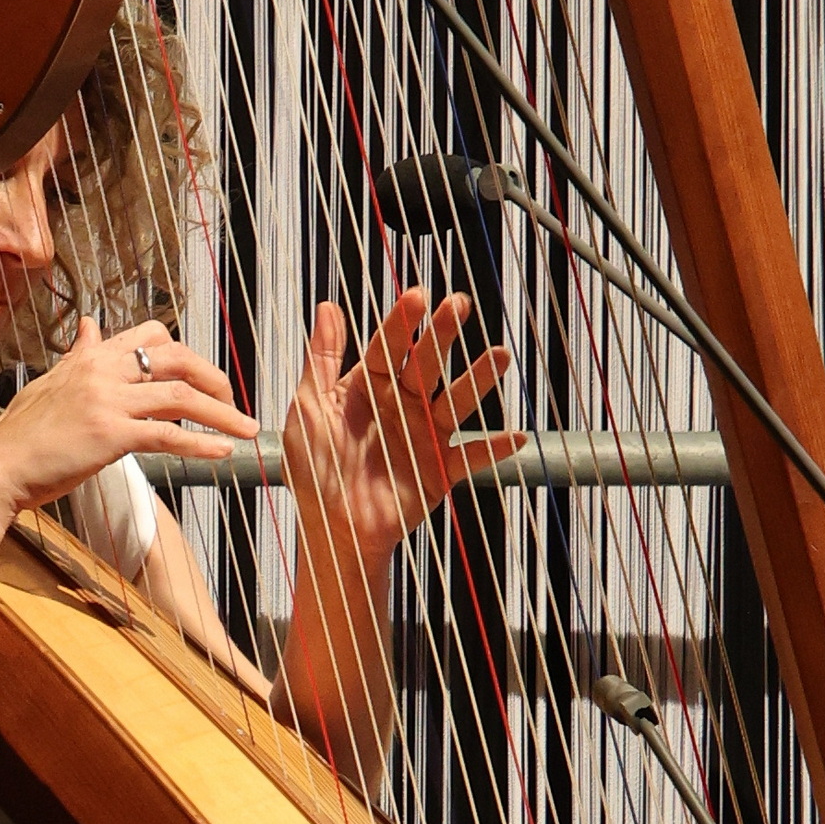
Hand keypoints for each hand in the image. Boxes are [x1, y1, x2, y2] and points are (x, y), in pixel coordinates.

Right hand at [0, 317, 258, 514]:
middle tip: (233, 401)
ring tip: (247, 431)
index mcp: (90, 358)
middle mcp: (102, 371)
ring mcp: (107, 401)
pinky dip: (201, 443)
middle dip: (213, 378)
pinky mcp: (110, 435)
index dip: (185, 353)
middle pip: (176, 358)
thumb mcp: (50, 383)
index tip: (202, 377)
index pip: (150, 335)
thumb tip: (89, 324)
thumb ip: (77, 355)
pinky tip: (223, 451)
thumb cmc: (21, 434)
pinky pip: (167, 435)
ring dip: (222, 414)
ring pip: (180, 396)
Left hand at [282, 288, 526, 552]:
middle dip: (442, 335)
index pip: (388, 346)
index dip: (402, 322)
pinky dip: (494, 448)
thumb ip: (321, 360)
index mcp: (369, 387)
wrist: (329, 527)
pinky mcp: (439, 470)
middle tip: (459, 304)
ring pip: (456, 401)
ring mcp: (424, 435)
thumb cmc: (312, 468)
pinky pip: (471, 457)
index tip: (417, 296)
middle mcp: (402, 404)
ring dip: (479, 379)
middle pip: (426, 364)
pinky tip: (515, 435)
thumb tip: (327, 307)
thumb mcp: (309, 409)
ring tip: (500, 355)